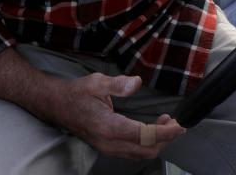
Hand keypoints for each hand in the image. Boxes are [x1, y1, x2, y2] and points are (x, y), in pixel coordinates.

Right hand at [54, 73, 184, 159]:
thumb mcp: (96, 82)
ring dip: (158, 141)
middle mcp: (109, 143)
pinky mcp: (109, 148)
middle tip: (176, 122)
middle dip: (165, 138)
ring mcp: (109, 148)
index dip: (164, 132)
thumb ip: (118, 84)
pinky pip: (134, 152)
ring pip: (141, 153)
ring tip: (167, 124)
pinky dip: (148, 143)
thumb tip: (136, 83)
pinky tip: (152, 129)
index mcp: (108, 127)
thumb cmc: (77, 93)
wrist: (57, 106)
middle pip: (146, 149)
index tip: (179, 125)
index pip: (144, 135)